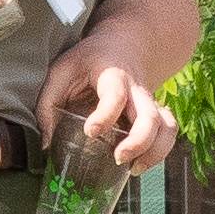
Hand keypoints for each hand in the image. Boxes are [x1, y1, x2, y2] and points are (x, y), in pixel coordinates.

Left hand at [35, 50, 183, 177]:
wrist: (122, 45)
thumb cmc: (88, 61)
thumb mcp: (61, 71)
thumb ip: (47, 103)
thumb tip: (46, 142)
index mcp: (112, 75)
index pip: (116, 95)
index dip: (106, 114)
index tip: (91, 131)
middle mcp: (137, 89)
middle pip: (150, 115)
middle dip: (139, 141)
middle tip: (119, 157)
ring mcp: (149, 102)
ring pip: (166, 126)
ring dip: (155, 151)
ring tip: (133, 168)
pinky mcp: (155, 114)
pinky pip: (168, 133)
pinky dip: (160, 152)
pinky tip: (139, 165)